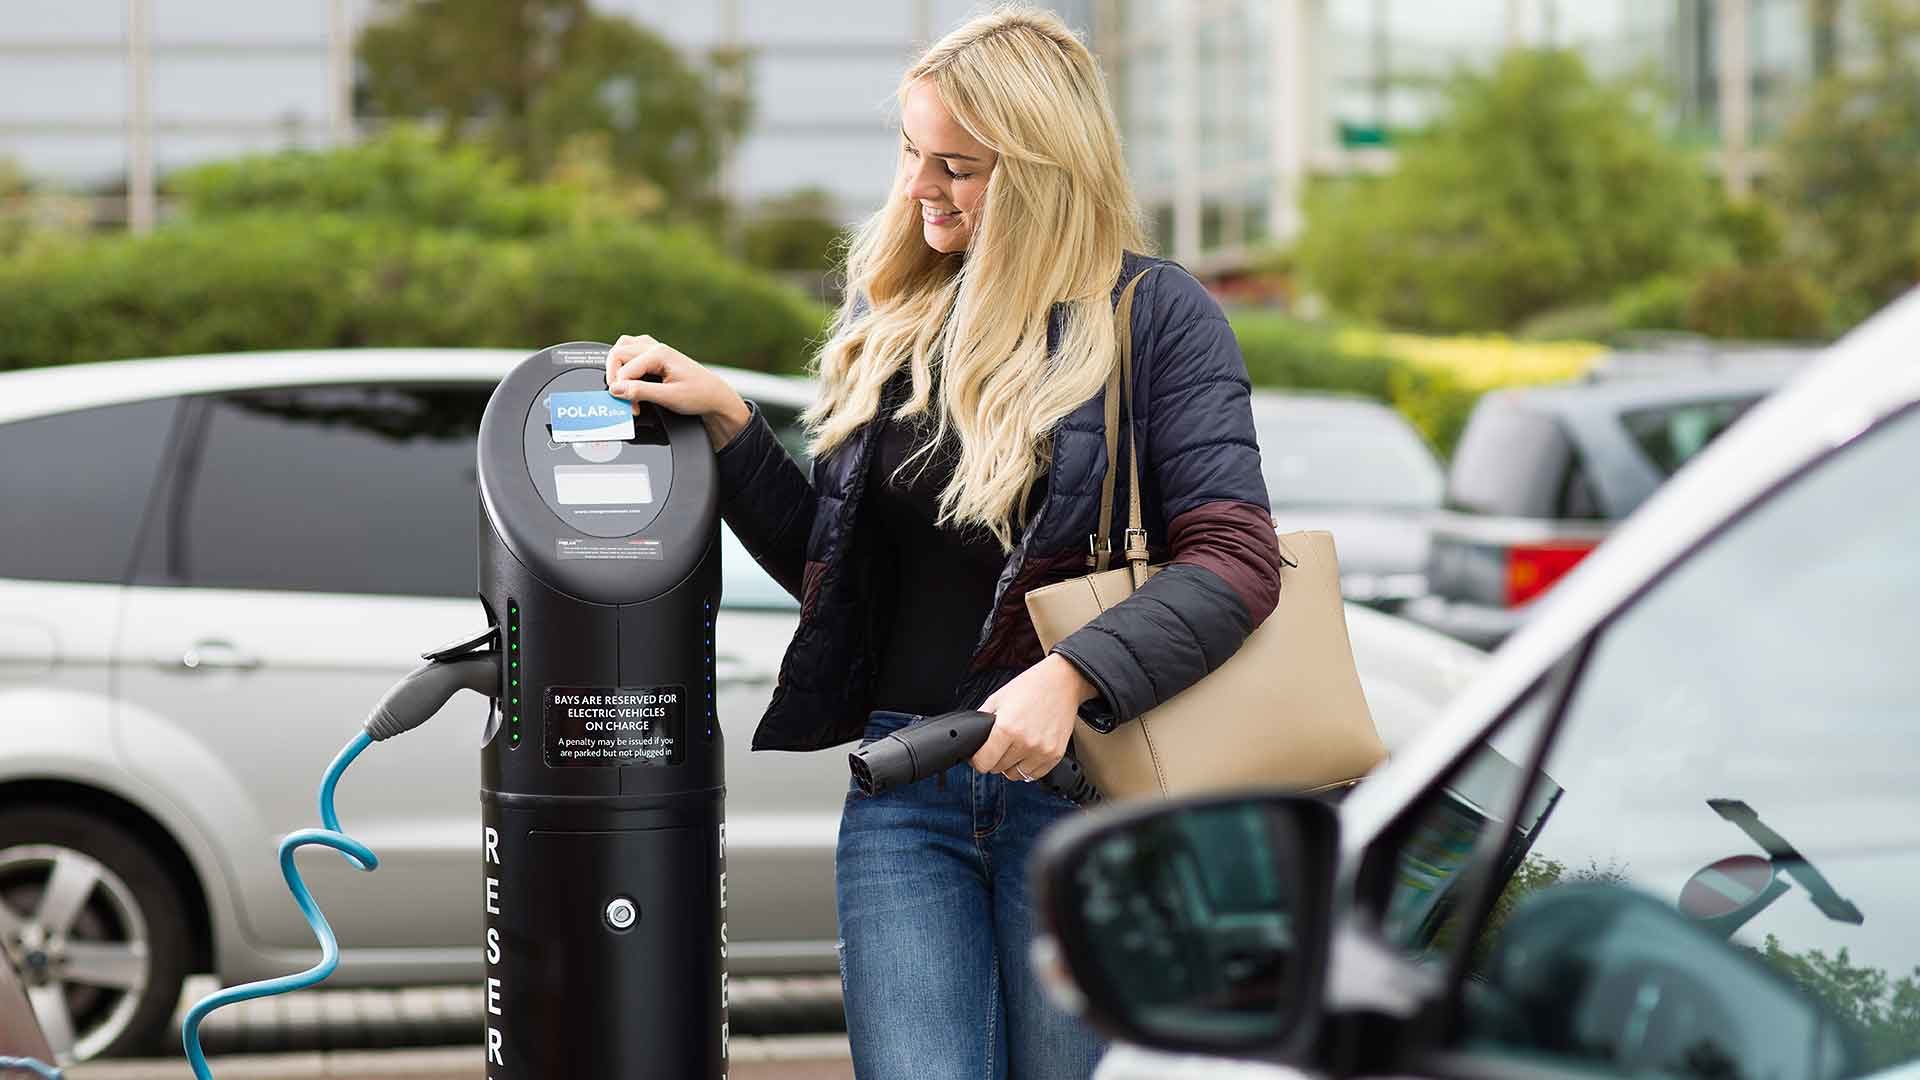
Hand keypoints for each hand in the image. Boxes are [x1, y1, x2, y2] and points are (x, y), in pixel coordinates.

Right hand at [604, 334, 750, 449]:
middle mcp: (655, 347)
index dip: (622, 390)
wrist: (715, 397)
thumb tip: (616, 389)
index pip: (624, 368)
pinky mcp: (656, 355)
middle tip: (623, 399)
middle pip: (618, 353)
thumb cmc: (699, 395)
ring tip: (622, 387)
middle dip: (616, 378)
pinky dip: (625, 363)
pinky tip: (630, 378)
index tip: (631, 408)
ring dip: (617, 367)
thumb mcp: (669, 397)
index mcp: (659, 354)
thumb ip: (641, 392)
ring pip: (623, 347)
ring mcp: (655, 349)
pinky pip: (631, 350)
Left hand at [969, 653, 1098, 780]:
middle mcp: (1025, 742)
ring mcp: (1042, 751)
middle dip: (994, 759)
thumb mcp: (998, 698)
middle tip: (999, 745)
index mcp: (1007, 728)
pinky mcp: (1055, 755)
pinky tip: (1028, 752)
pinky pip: (1035, 774)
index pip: (983, 762)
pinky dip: (1028, 767)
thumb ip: (983, 720)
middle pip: (998, 769)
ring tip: (1015, 747)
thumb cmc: (1031, 686)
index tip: (978, 755)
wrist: (1062, 681)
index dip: (977, 759)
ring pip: (1016, 775)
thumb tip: (973, 738)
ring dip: (1011, 765)